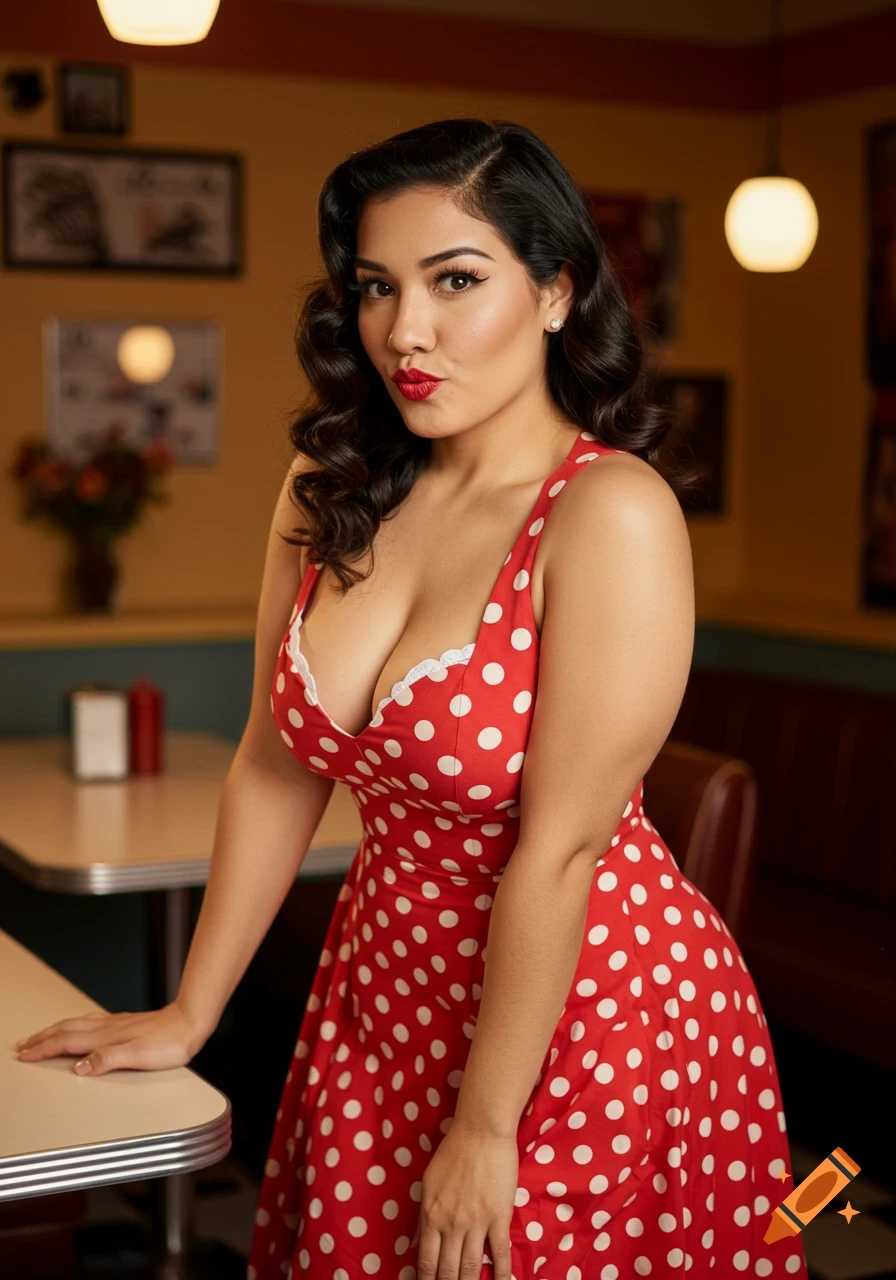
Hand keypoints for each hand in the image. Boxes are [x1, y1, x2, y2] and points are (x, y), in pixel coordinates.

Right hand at [13, 1002, 205, 1075]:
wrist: (190, 1023)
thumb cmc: (169, 1042)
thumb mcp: (138, 1056)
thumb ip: (107, 1060)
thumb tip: (79, 1067)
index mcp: (105, 1037)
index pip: (66, 1042)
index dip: (43, 1048)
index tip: (24, 1054)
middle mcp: (107, 1027)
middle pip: (65, 1030)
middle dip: (41, 1038)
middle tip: (22, 1045)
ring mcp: (115, 1024)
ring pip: (76, 1024)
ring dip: (54, 1030)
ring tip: (41, 1036)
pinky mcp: (124, 1023)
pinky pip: (89, 1022)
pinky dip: (74, 1025)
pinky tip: (79, 1027)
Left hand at [412, 1122, 517, 1279]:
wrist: (481, 1130)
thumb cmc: (453, 1151)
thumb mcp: (428, 1182)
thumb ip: (425, 1214)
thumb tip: (417, 1242)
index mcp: (431, 1215)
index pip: (426, 1261)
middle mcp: (450, 1224)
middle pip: (447, 1271)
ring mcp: (476, 1222)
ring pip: (471, 1268)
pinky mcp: (499, 1217)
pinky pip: (500, 1253)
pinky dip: (500, 1274)